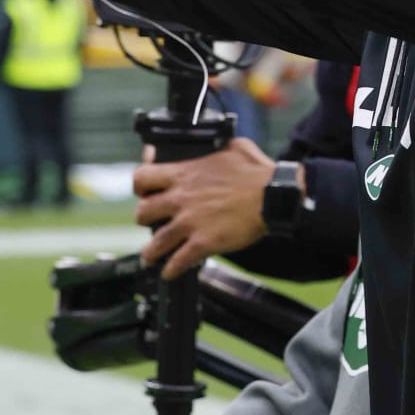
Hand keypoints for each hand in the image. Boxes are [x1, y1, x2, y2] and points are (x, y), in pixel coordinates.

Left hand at [133, 136, 279, 278]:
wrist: (273, 196)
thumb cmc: (257, 172)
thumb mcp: (232, 146)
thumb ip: (213, 146)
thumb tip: (209, 141)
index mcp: (184, 174)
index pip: (143, 177)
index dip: (141, 187)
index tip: (145, 192)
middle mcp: (180, 198)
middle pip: (142, 213)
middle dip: (144, 219)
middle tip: (150, 223)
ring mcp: (190, 222)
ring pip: (155, 243)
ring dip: (150, 253)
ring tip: (150, 258)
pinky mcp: (203, 243)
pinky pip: (178, 261)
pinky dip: (172, 270)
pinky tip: (170, 272)